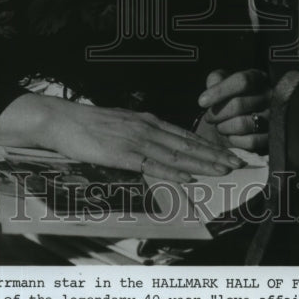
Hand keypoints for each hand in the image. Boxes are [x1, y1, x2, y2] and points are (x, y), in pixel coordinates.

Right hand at [43, 100, 242, 183]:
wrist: (61, 120)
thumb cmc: (88, 124)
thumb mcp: (121, 122)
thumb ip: (140, 132)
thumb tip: (158, 142)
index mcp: (146, 121)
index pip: (184, 135)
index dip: (208, 145)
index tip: (227, 153)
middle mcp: (146, 128)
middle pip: (187, 144)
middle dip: (214, 155)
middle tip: (237, 163)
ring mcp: (135, 141)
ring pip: (176, 155)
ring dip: (202, 164)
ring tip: (223, 170)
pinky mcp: (122, 155)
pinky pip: (152, 166)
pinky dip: (172, 172)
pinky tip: (187, 177)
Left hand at [196, 69, 270, 152]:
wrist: (243, 115)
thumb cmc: (231, 95)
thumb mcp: (223, 81)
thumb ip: (216, 80)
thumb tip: (210, 91)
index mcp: (258, 78)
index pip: (241, 81)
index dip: (219, 91)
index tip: (202, 101)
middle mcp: (270, 95)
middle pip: (238, 104)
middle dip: (217, 113)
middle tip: (209, 117)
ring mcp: (273, 116)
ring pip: (242, 124)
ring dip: (224, 127)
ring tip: (220, 126)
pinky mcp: (271, 136)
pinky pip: (250, 141)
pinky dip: (235, 140)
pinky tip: (231, 135)